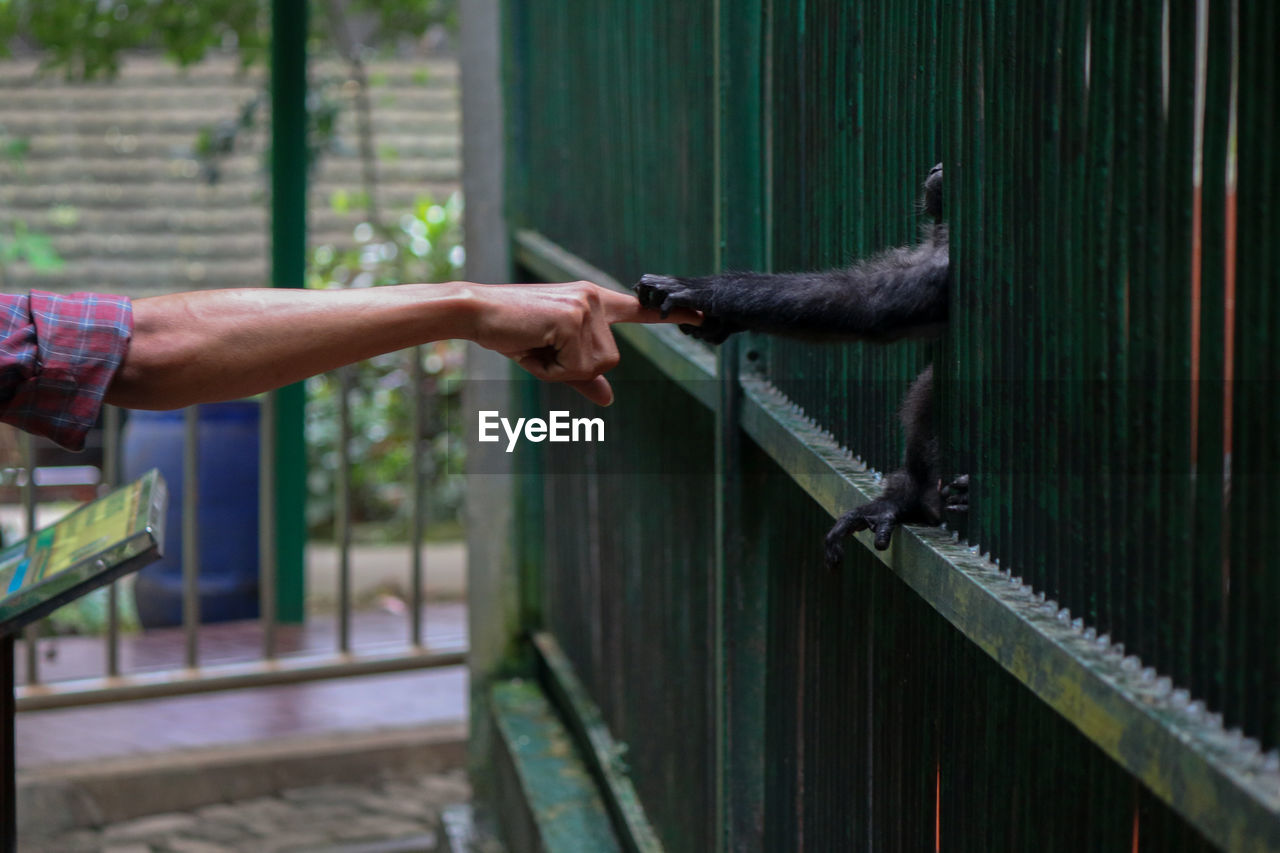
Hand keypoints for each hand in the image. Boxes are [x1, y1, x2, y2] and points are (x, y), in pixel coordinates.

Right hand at [467, 281, 700, 405]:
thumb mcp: (551, 358)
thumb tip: (609, 400)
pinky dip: (552, 367)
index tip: (702, 316)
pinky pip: (576, 365)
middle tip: (541, 348)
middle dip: (573, 369)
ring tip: (535, 344)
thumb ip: (584, 376)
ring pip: (594, 365)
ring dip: (561, 368)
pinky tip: (533, 343)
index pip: (639, 309)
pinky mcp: (574, 316)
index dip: (672, 315)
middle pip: (608, 360)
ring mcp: (587, 305)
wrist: (477, 312)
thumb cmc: (511, 332)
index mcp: (593, 301)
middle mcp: (595, 298)